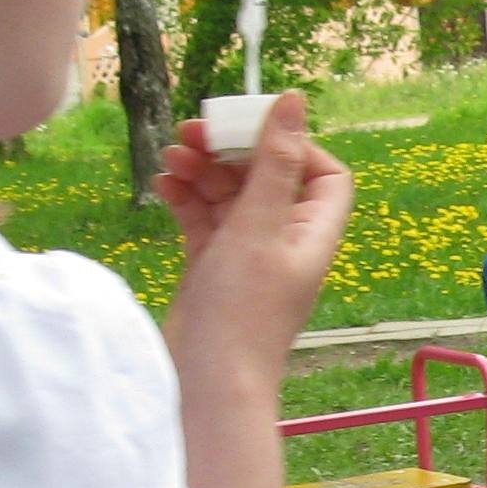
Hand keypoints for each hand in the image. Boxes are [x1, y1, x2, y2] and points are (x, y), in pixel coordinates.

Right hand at [155, 93, 353, 381]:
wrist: (204, 387)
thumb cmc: (240, 314)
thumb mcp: (256, 227)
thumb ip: (273, 162)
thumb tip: (294, 100)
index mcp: (311, 233)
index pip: (323, 173)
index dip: (293, 145)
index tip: (252, 131)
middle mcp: (283, 243)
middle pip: (267, 177)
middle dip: (232, 150)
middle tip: (193, 130)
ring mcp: (246, 257)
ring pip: (229, 195)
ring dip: (202, 170)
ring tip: (171, 155)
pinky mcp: (212, 268)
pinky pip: (202, 219)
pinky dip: (185, 198)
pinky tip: (162, 183)